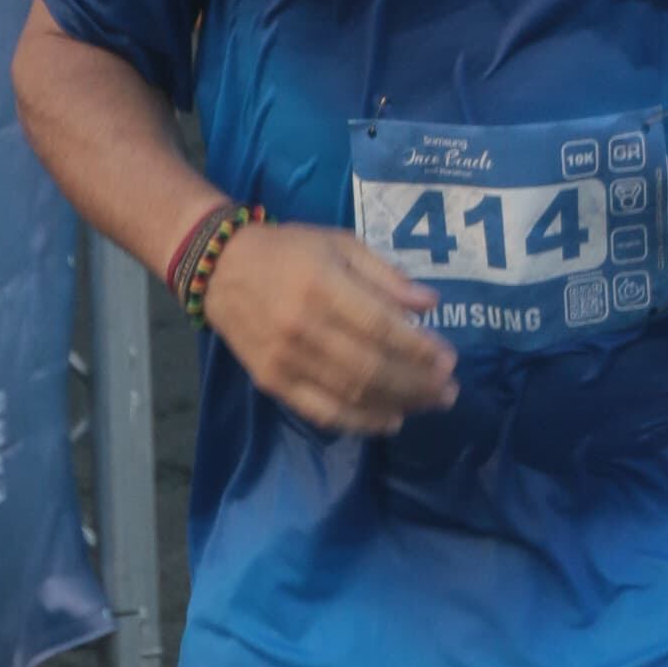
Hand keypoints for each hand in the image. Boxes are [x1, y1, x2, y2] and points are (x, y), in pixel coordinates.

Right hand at [198, 223, 457, 434]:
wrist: (218, 268)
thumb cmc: (288, 250)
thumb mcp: (340, 244)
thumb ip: (386, 276)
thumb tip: (430, 304)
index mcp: (322, 285)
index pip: (380, 327)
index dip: (419, 349)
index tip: (449, 359)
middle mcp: (302, 327)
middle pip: (370, 367)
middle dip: (418, 384)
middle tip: (449, 391)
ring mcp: (285, 360)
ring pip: (350, 394)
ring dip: (398, 405)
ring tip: (430, 405)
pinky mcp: (272, 382)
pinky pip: (322, 412)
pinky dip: (360, 421)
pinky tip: (389, 420)